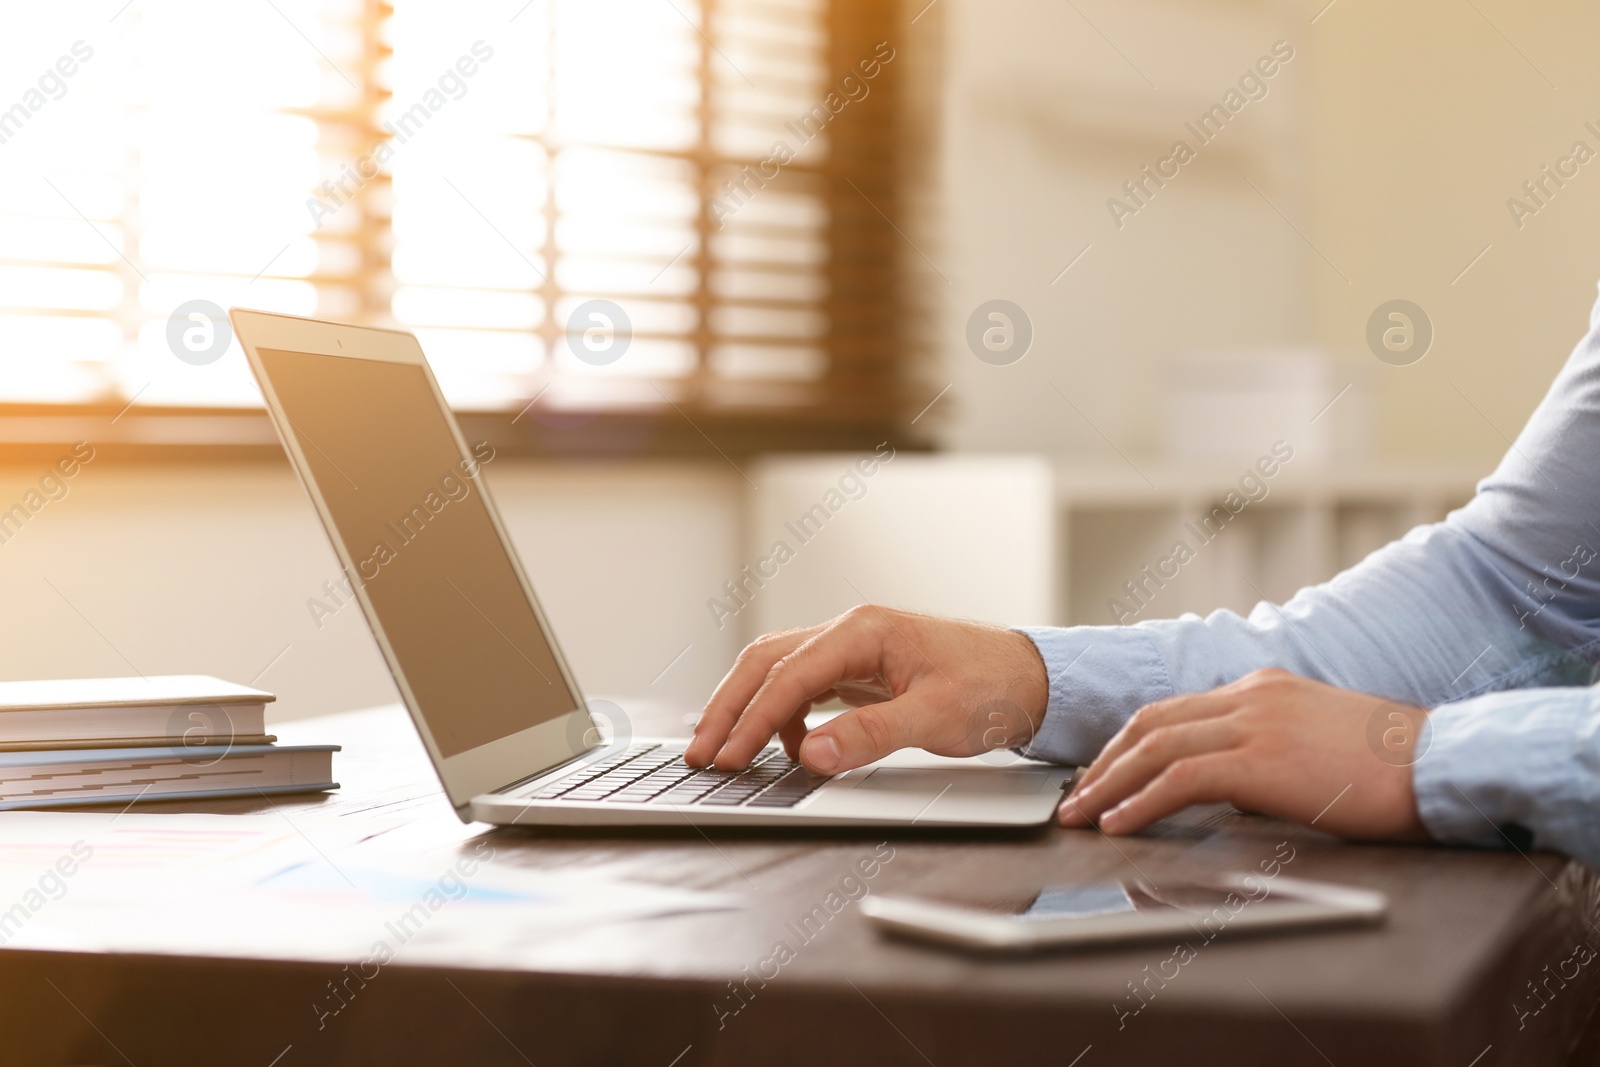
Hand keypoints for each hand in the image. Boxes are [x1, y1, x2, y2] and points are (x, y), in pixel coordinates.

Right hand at [684, 605, 1049, 774]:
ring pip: (779, 671)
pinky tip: (788, 748)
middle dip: (730, 707)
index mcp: (865, 631)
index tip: (728, 756)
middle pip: (767, 662)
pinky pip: (804, 686)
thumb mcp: (935, 717)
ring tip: (728, 752)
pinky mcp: (860, 670)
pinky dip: (783, 714)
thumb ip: (870, 735)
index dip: (752, 718)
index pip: (789, 675)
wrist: (1032, 679)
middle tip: (703, 754)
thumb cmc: (993, 688)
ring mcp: (853, 649)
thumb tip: (810, 753)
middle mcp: (851, 631)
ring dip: (750, 709)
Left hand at [1059, 669, 1429, 840]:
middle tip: (1076, 798)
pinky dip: (1140, 802)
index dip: (1127, 745)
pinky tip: (1120, 825)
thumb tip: (1228, 791)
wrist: (1441, 765)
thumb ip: (1264, 757)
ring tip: (1083, 816)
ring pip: (1155, 747)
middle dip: (1105, 763)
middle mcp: (1250, 695)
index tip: (1102, 774)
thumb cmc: (1388, 769)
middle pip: (1151, 723)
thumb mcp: (1313, 747)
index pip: (1172, 711)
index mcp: (1261, 688)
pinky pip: (1179, 780)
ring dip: (1110, 784)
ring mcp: (1254, 721)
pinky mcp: (1261, 758)